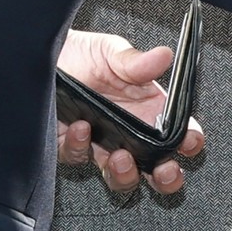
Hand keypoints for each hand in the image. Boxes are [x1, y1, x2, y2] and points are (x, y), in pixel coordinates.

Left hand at [55, 29, 205, 197]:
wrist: (42, 56)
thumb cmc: (81, 53)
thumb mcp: (111, 52)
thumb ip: (136, 61)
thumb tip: (163, 56)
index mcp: (149, 110)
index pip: (180, 135)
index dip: (190, 142)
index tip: (188, 142)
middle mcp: (130, 133)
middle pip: (157, 169)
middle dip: (167, 178)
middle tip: (163, 171)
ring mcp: (102, 144)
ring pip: (121, 178)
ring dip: (125, 175)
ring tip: (121, 157)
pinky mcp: (71, 147)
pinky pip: (79, 158)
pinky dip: (80, 147)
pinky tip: (80, 128)